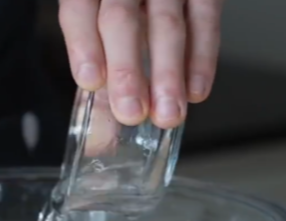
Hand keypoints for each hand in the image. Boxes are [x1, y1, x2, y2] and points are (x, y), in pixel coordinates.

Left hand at [59, 0, 224, 128]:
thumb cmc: (119, 9)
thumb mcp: (101, 32)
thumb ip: (99, 76)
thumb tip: (99, 142)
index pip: (79, 10)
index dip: (83, 45)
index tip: (91, 82)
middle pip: (121, 19)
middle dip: (126, 70)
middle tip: (131, 112)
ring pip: (167, 23)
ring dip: (168, 73)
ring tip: (167, 114)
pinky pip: (206, 17)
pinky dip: (202, 57)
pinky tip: (196, 91)